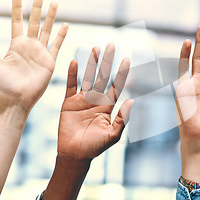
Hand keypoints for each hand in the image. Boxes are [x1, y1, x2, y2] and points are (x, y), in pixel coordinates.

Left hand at [0, 0, 67, 110]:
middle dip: (37, 6)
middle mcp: (29, 45)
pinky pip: (56, 45)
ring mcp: (40, 52)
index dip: (17, 7)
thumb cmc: (4, 84)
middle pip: (34, 21)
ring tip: (54, 3)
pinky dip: (61, 35)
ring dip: (51, 17)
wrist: (17, 99)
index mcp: (16, 44)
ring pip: (46, 30)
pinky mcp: (49, 61)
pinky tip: (65, 25)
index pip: (17, 21)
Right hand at [57, 44, 133, 161]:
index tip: (127, 59)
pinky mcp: (69, 102)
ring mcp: (82, 99)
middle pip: (103, 76)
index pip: (117, 85)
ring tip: (95, 48)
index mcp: (108, 106)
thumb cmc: (95, 147)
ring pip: (88, 77)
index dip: (122, 73)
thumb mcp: (113, 135)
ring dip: (91, 63)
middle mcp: (96, 99)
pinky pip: (70, 85)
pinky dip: (72, 74)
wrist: (75, 155)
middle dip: (107, 61)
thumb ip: (122, 118)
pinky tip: (75, 61)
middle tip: (111, 45)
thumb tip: (131, 100)